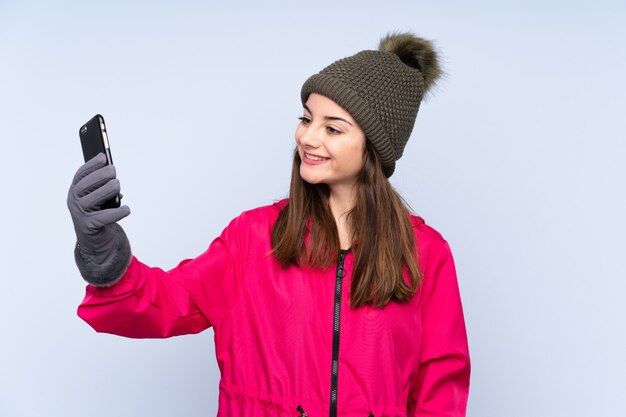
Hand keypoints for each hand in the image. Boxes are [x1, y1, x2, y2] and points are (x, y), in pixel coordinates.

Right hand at [67, 153, 131, 284]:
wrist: (95, 241)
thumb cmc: (99, 214)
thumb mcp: (102, 198)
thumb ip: (104, 186)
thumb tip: (113, 176)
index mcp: (76, 191)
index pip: (81, 175)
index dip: (91, 165)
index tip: (103, 157)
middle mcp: (74, 201)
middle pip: (85, 185)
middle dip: (99, 176)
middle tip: (113, 170)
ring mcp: (80, 214)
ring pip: (92, 200)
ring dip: (106, 191)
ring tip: (117, 185)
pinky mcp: (89, 227)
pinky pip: (103, 218)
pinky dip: (116, 213)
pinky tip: (127, 209)